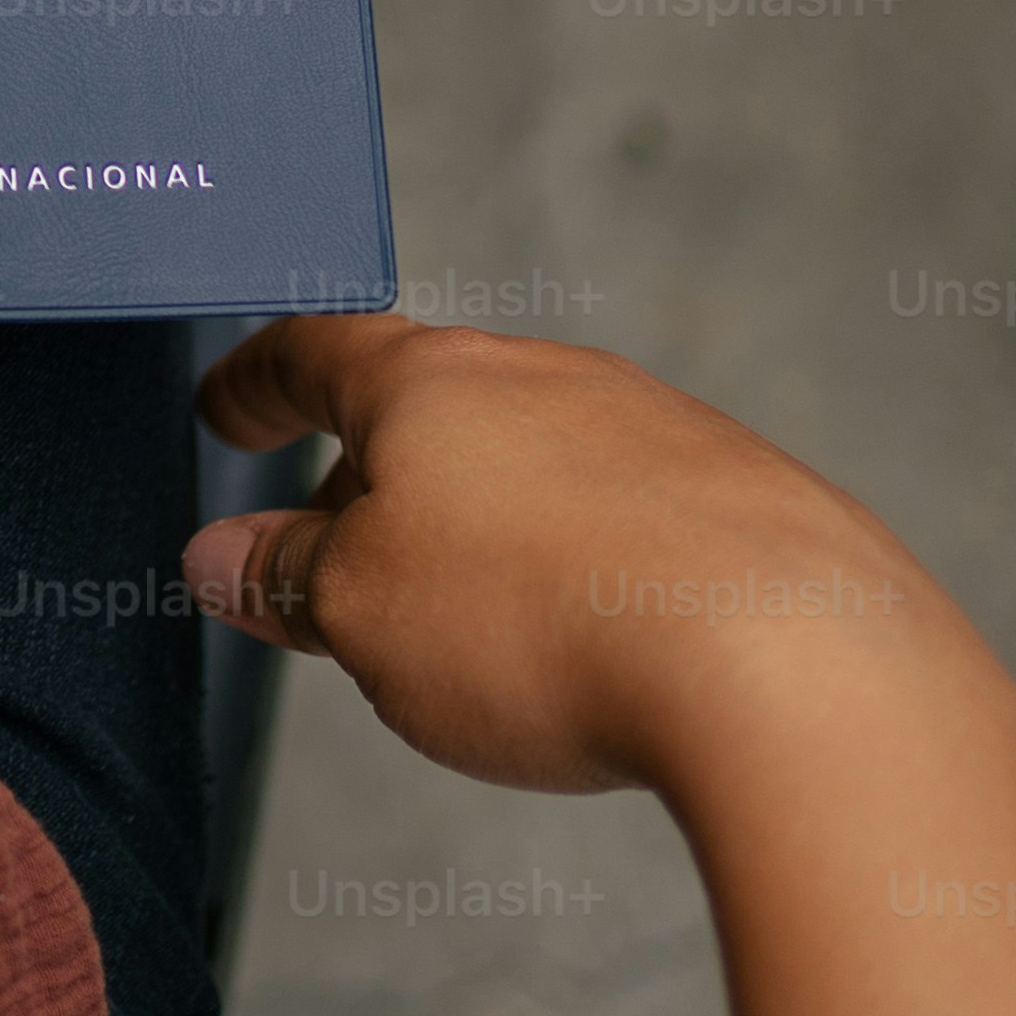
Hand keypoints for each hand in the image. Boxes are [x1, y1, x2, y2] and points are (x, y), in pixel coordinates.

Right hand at [185, 313, 977, 797]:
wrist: (790, 663)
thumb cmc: (550, 620)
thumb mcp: (361, 613)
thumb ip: (284, 577)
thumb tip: (226, 556)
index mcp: (431, 380)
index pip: (313, 352)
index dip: (256, 383)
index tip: (226, 408)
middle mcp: (545, 378)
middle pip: (430, 408)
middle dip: (373, 477)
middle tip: (336, 556)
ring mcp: (657, 430)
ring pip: (534, 461)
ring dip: (482, 525)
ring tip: (467, 623)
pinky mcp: (745, 499)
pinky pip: (628, 515)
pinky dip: (579, 562)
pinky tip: (591, 642)